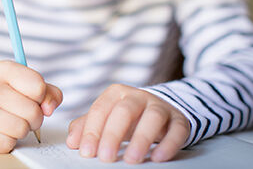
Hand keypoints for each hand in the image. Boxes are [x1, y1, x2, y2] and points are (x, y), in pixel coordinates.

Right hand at [0, 60, 62, 152]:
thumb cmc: (5, 94)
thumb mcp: (26, 84)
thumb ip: (48, 93)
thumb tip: (49, 109)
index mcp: (3, 69)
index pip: (38, 87)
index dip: (41, 96)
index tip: (31, 97)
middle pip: (33, 111)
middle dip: (34, 117)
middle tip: (21, 113)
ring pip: (21, 129)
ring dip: (21, 130)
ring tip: (10, 122)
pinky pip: (7, 144)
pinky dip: (8, 141)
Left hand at [66, 84, 188, 163]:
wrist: (159, 111)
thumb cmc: (126, 118)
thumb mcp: (105, 119)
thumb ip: (86, 127)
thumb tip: (72, 141)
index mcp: (115, 94)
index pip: (100, 110)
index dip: (92, 131)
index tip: (86, 151)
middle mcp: (138, 96)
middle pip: (124, 111)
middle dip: (113, 135)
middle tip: (105, 157)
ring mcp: (160, 106)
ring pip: (153, 117)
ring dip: (142, 139)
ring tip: (131, 159)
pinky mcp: (179, 119)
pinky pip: (177, 129)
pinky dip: (169, 144)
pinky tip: (158, 157)